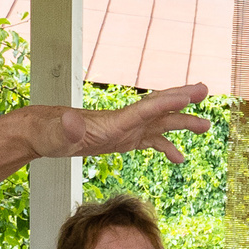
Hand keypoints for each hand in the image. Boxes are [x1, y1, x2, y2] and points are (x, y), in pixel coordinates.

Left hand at [29, 83, 212, 165]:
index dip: (168, 102)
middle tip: (206, 90)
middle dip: (182, 99)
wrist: (42, 133)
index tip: (191, 95)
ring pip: (160, 124)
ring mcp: (125, 130)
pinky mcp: (122, 140)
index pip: (145, 109)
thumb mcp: (57, 134)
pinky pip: (150, 142)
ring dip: (183, 123)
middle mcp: (124, 121)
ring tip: (207, 126)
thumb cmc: (48, 133)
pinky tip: (180, 159)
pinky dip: (167, 148)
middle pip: (159, 108)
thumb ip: (67, 128)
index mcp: (113, 121)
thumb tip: (72, 120)